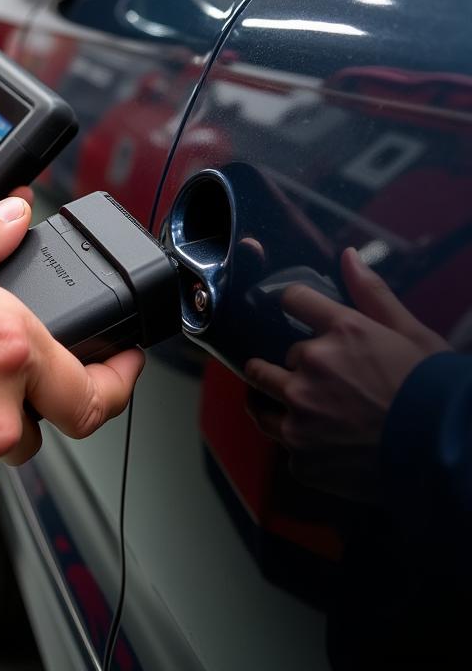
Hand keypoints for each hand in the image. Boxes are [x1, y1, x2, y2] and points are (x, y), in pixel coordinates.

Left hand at [244, 247, 448, 502]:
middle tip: (321, 380)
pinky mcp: (300, 455)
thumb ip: (373, 294)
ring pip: (262, 399)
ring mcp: (301, 414)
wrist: (450, 456)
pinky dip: (298, 441)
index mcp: (341, 332)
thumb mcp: (412, 334)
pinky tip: (324, 441)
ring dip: (275, 400)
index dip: (296, 305)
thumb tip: (348, 255)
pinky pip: (283, 440)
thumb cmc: (435, 391)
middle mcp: (312, 368)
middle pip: (277, 356)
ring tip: (299, 407)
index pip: (293, 299)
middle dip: (296, 367)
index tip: (297, 313)